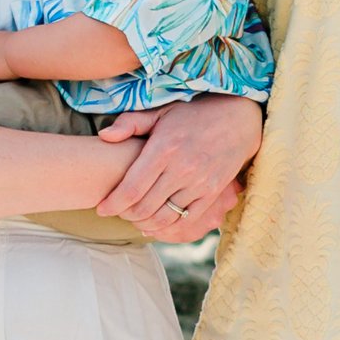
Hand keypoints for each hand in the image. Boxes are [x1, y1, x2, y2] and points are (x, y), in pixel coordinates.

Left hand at [94, 92, 261, 240]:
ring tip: (134, 218)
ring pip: (164, 217)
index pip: (132, 187)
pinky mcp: (212, 193)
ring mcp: (199, 183)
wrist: (237, 120)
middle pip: (144, 207)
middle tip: (117, 212)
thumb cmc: (192, 116)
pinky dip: (167, 227)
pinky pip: (186, 219)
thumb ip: (130, 123)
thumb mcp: (160, 112)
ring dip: (144, 223)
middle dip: (125, 215)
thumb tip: (104, 136)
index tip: (101, 208)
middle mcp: (181, 168)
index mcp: (164, 148)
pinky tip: (155, 224)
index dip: (113, 203)